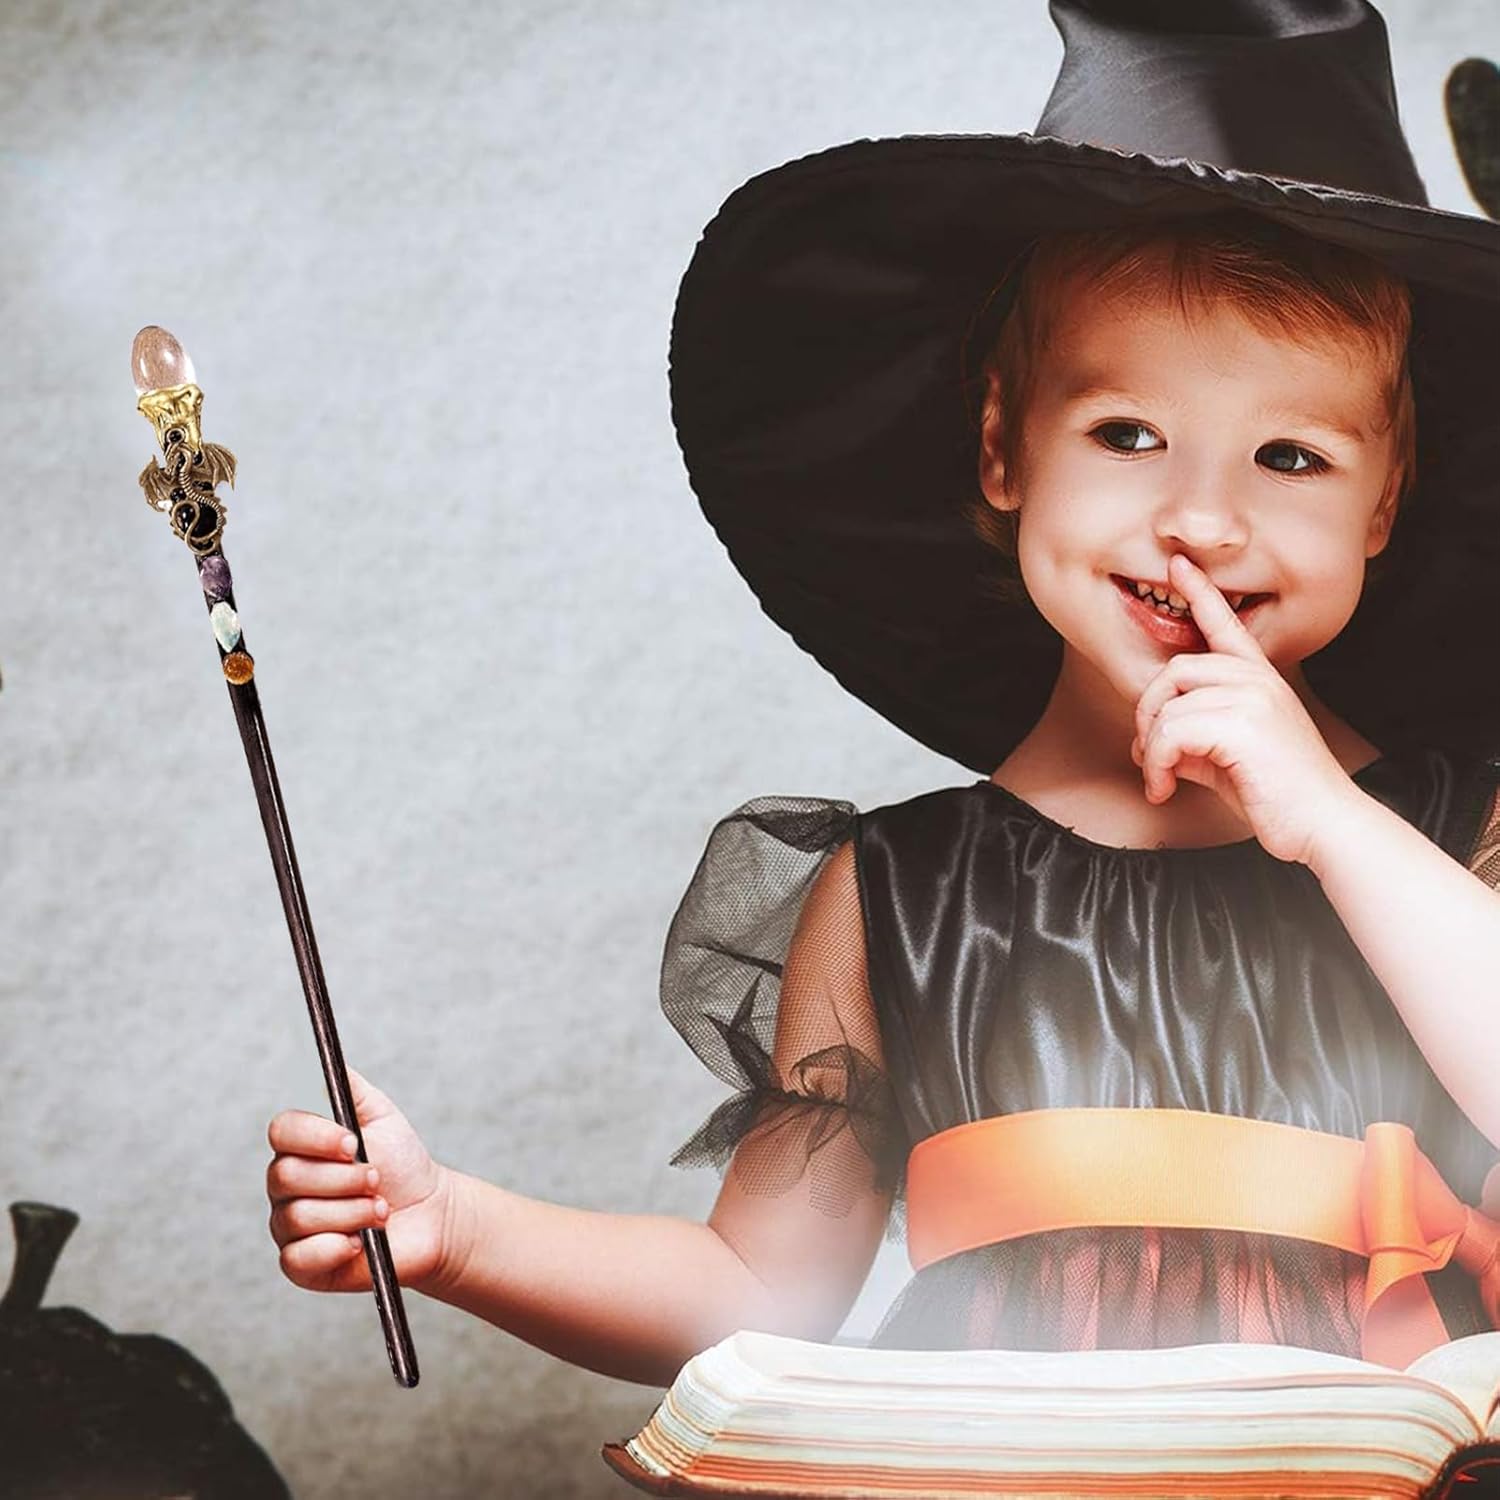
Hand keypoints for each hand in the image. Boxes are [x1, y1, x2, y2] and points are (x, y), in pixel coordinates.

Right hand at [267, 1065, 458, 1295]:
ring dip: (351, 1212)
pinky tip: (360, 1241)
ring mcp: (289, 1226)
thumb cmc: (402, 1165)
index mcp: (300, 1146)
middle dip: (343, 1178)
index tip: (352, 1142)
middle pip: (286, 1176)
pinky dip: (334, 1247)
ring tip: (381, 1210)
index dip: (315, 1137)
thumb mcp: (381, 1116)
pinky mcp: (301, 1265)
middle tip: (377, 1179)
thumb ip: (350, 1088)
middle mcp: (286, 1186)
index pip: (281, 1131)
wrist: (430, 1214)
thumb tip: (328, 1062)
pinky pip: (298, 1258)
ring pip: (298, 1216)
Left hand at [1130, 554, 1359, 865]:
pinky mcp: (1243, 725)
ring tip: (1160, 780)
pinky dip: (1157, 765)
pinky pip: (1171, 733)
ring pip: (1168, 707)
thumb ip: (1191, 738)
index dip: (1200, 593)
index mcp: (1260, 679)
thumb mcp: (1225, 759)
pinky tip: (1164, 789)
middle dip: (1148, 713)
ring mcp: (1253, 698)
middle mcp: (1258, 680)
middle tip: (1148, 756)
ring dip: (1152, 750)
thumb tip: (1147, 744)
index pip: (1226, 625)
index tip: (1180, 565)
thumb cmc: (1276, 795)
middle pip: (1173, 670)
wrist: (1322, 824)